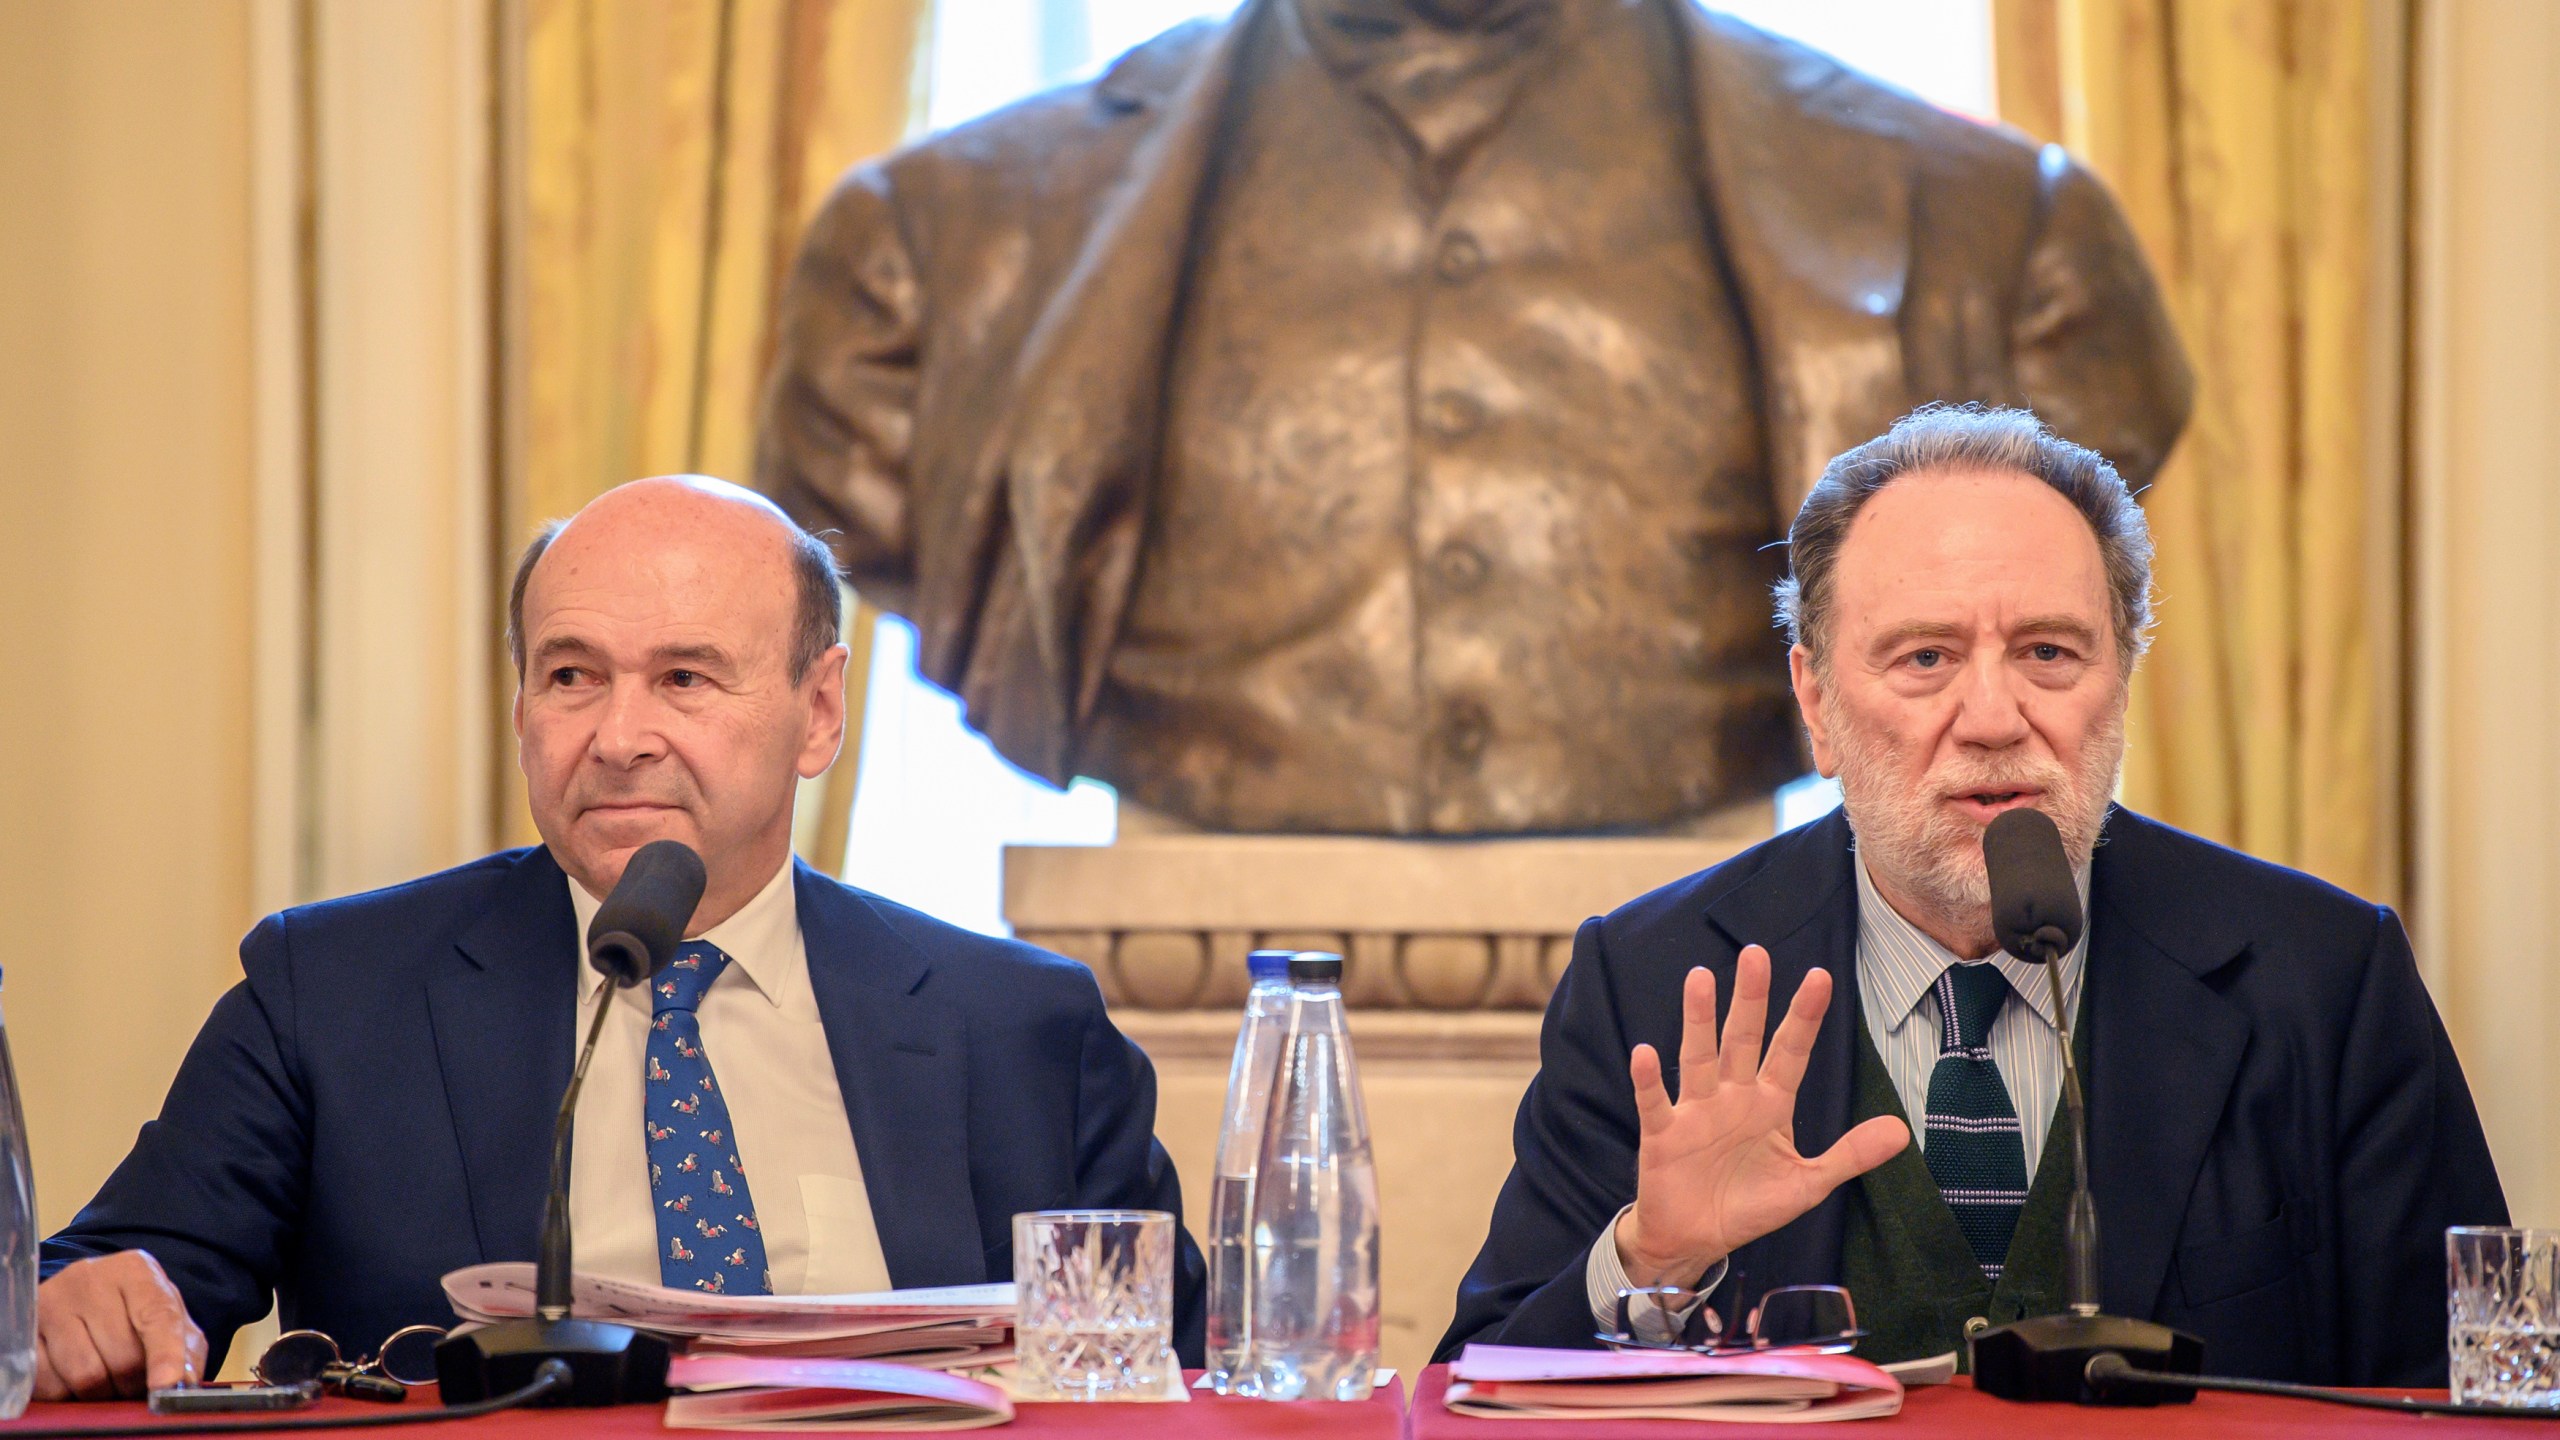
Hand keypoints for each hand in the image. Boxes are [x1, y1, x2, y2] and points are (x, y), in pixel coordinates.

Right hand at [33, 1251, 207, 1399]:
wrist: (87, 1298)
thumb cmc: (136, 1314)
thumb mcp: (172, 1323)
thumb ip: (186, 1353)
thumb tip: (182, 1383)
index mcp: (136, 1271)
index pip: (157, 1316)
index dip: (165, 1355)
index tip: (166, 1384)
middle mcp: (91, 1278)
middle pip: (122, 1356)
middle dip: (134, 1383)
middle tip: (135, 1383)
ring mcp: (53, 1301)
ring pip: (85, 1374)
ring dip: (102, 1392)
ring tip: (108, 1380)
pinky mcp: (26, 1328)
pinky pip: (49, 1382)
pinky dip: (67, 1393)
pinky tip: (75, 1378)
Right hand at [1615, 946, 1908, 1284]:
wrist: (1694, 1240)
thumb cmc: (1749, 1206)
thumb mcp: (1807, 1184)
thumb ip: (1849, 1155)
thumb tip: (1901, 1130)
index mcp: (1770, 1105)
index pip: (1791, 1052)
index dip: (1804, 1017)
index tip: (1820, 977)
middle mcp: (1733, 1097)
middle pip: (1743, 1039)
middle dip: (1751, 999)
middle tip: (1755, 954)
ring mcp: (1696, 1112)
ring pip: (1699, 1057)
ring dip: (1699, 1020)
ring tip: (1700, 979)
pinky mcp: (1663, 1134)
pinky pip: (1656, 1102)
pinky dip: (1648, 1080)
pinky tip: (1644, 1052)